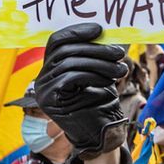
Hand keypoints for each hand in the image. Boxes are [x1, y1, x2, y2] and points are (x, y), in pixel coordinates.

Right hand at [35, 23, 128, 158]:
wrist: (100, 135)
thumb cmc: (101, 103)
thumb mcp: (100, 74)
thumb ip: (98, 56)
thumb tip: (112, 33)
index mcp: (52, 68)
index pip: (57, 41)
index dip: (77, 31)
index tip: (99, 29)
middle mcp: (42, 78)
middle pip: (64, 50)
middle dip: (95, 49)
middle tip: (119, 53)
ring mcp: (43, 90)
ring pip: (69, 63)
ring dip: (100, 63)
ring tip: (120, 70)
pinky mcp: (49, 101)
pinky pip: (70, 78)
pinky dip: (93, 75)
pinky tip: (109, 81)